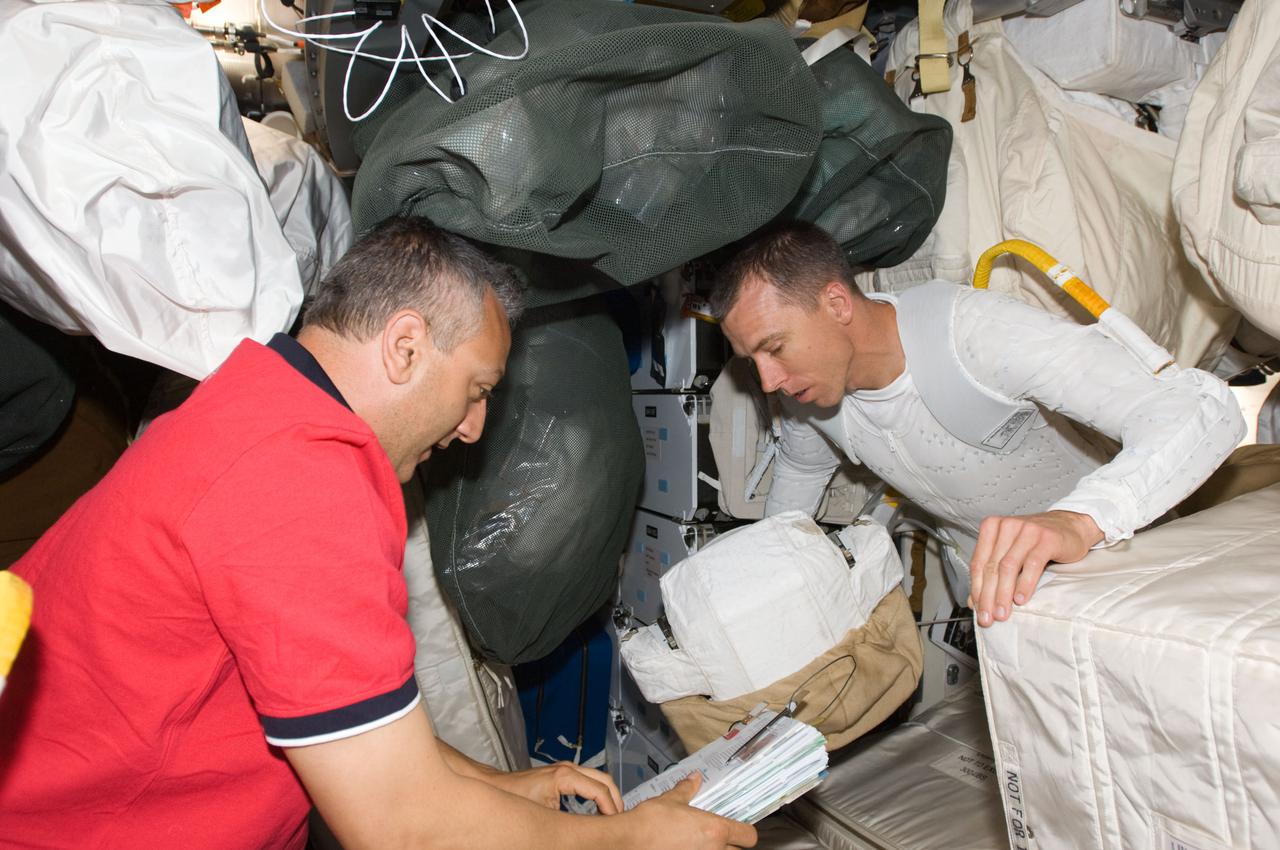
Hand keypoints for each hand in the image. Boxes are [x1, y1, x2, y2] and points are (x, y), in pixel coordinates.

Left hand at [487, 762, 623, 814]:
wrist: (497, 786)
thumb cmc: (512, 796)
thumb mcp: (544, 814)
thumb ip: (568, 821)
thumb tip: (583, 832)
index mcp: (565, 776)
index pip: (600, 790)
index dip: (611, 809)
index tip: (615, 823)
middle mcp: (568, 768)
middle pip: (605, 780)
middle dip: (615, 800)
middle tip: (619, 821)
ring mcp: (566, 769)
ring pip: (598, 778)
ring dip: (607, 796)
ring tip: (611, 817)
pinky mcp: (562, 774)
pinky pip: (588, 780)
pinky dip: (598, 793)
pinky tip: (597, 809)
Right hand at [626, 773, 757, 849]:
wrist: (629, 840)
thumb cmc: (651, 822)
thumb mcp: (671, 800)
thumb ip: (687, 789)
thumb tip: (694, 778)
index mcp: (715, 830)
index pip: (748, 836)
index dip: (745, 830)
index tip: (739, 827)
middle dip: (731, 843)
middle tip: (719, 835)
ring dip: (715, 849)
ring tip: (701, 842)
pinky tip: (686, 847)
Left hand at [969, 510, 1102, 626]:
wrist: (1071, 527)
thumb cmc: (1037, 542)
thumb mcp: (1011, 553)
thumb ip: (993, 573)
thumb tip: (974, 602)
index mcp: (992, 527)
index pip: (978, 563)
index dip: (976, 589)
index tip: (977, 610)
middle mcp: (1007, 526)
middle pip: (992, 567)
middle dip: (988, 596)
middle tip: (988, 618)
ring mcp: (1027, 530)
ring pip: (1008, 566)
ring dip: (1003, 593)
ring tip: (1002, 613)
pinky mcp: (1046, 539)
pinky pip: (1032, 564)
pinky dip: (1024, 584)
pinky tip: (1020, 599)